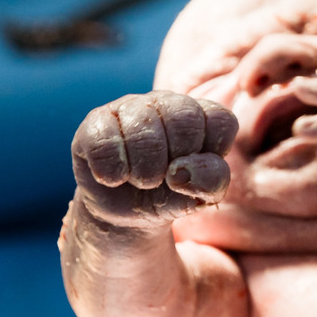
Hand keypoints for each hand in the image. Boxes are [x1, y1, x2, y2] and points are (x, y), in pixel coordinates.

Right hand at [71, 90, 237, 226]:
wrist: (125, 213)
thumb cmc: (170, 195)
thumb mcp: (201, 196)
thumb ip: (212, 181)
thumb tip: (182, 171)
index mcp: (202, 115)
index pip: (221, 122)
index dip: (210, 158)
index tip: (194, 175)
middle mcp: (168, 102)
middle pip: (185, 117)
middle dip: (177, 161)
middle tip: (165, 180)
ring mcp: (130, 107)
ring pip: (143, 128)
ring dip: (145, 171)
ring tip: (141, 182)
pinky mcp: (95, 122)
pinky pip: (104, 142)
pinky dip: (113, 172)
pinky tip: (114, 178)